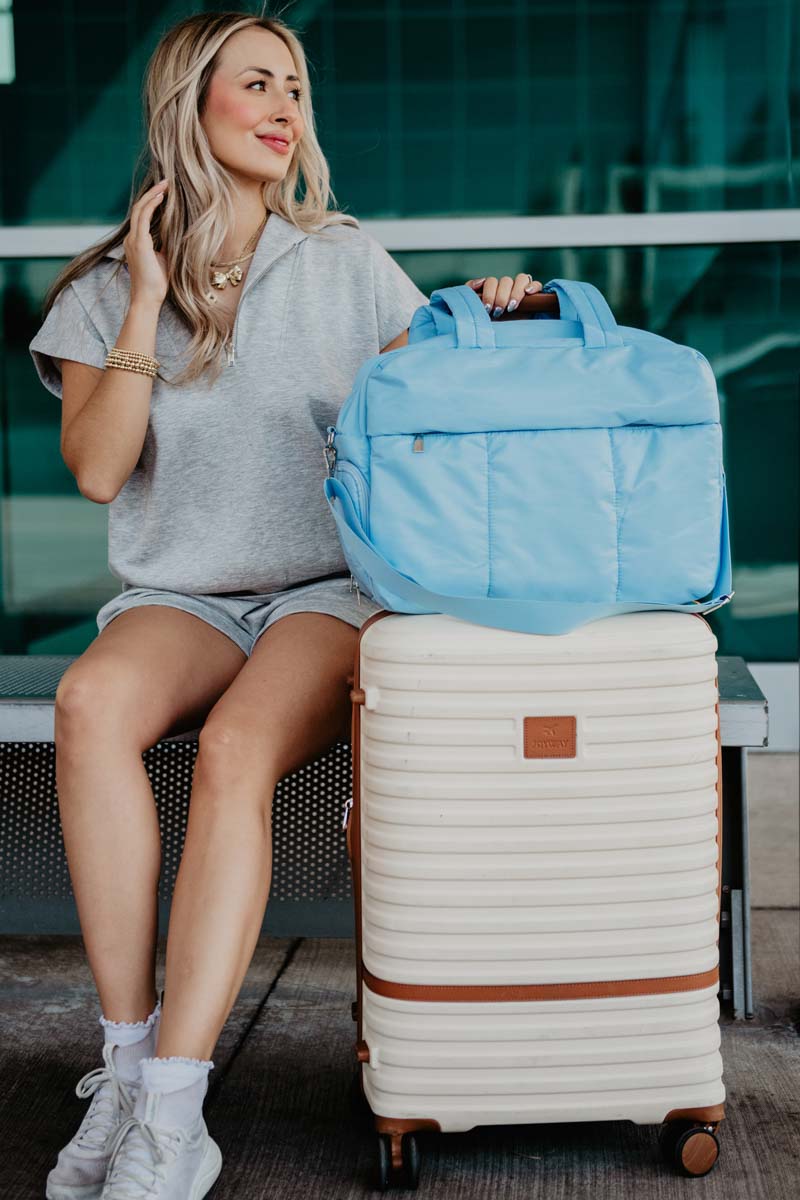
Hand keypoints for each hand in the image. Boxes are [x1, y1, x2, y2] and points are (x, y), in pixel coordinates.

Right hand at [123, 178, 169, 306]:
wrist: (148, 299)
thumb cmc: (157, 284)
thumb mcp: (164, 259)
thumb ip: (166, 246)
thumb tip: (178, 236)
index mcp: (136, 241)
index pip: (142, 215)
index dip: (152, 201)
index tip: (164, 191)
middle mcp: (132, 238)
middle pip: (139, 207)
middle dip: (153, 193)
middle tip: (166, 182)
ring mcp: (133, 240)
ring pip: (140, 209)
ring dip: (153, 195)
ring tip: (165, 184)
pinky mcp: (139, 244)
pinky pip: (143, 218)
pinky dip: (152, 205)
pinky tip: (161, 197)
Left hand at [465, 273, 542, 317]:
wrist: (504, 340)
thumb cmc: (487, 324)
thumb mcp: (475, 310)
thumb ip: (471, 292)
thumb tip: (480, 281)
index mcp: (493, 290)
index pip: (492, 281)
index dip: (489, 293)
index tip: (487, 308)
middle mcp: (507, 288)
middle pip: (506, 281)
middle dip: (501, 297)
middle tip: (498, 312)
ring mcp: (521, 291)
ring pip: (521, 279)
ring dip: (515, 292)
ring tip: (511, 307)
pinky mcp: (534, 297)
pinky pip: (536, 284)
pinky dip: (533, 286)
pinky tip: (528, 293)